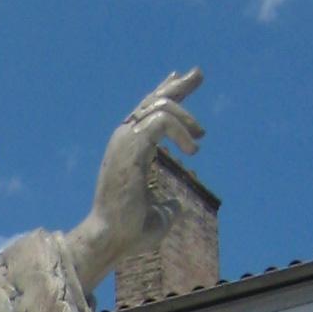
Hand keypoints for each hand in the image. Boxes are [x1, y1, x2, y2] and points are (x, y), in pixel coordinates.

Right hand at [64, 69, 204, 290]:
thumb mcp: (159, 216)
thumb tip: (179, 206)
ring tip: (200, 137)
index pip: (147, 113)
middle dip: (177, 85)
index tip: (181, 79)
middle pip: (152, 100)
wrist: (111, 238)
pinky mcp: (132, 146)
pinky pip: (162, 121)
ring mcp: (125, 141)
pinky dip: (181, 130)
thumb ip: (169, 206)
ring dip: (186, 118)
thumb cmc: (129, 232)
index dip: (165, 93)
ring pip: (159, 106)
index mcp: (128, 151)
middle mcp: (124, 140)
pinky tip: (193, 148)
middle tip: (199, 73)